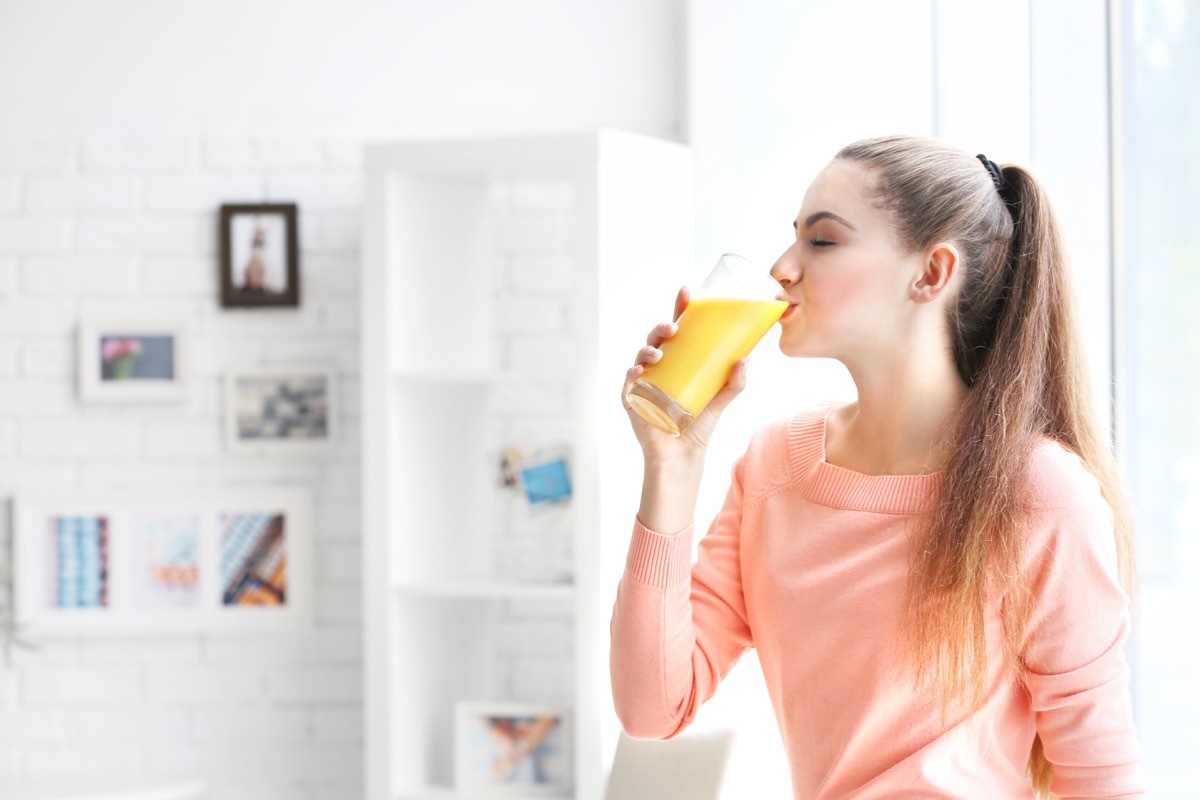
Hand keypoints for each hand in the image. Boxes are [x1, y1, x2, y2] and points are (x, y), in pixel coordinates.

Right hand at [621, 286, 749, 460]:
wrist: (683, 456)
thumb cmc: (698, 424)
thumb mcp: (720, 400)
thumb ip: (734, 383)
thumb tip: (746, 359)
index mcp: (678, 361)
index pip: (678, 329)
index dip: (680, 309)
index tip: (687, 292)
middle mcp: (659, 367)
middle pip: (656, 339)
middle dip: (662, 328)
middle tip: (674, 328)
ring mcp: (644, 383)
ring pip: (641, 358)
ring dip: (647, 350)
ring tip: (658, 353)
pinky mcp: (633, 401)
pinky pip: (628, 384)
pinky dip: (632, 376)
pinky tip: (639, 372)